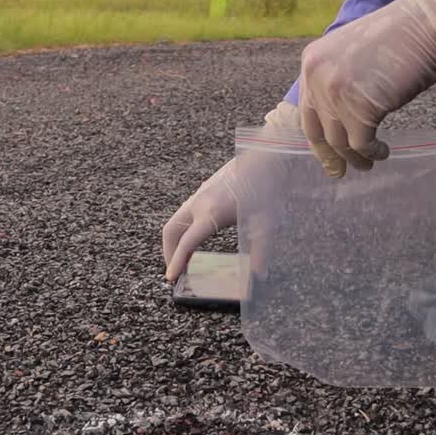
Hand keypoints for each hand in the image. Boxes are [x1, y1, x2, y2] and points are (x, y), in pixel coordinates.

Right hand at [162, 101, 300, 281]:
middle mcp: (199, 203)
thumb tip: (257, 274)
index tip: (171, 278)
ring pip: (175, 221)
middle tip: (176, 271)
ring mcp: (198, 195)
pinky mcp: (203, 190)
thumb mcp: (266, 221)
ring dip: (175, 241)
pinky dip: (183, 230)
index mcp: (211, 213)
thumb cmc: (266, 187)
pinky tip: (197, 239)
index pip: (186, 243)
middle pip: (170, 231)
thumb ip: (260, 249)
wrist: (266, 156)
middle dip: (169, 253)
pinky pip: (184, 213)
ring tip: (185, 259)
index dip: (176, 262)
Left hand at [298, 0, 435, 176]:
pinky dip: (372, 152)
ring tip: (368, 163)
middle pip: (318, 129)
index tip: (325, 152)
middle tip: (339, 172)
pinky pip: (361, 143)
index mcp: (312, 60)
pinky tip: (383, 152)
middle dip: (328, 155)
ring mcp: (336, 93)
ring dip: (355, 156)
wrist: (430, 21)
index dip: (318, 135)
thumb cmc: (403, 35)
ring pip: (339, 141)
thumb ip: (338, 78)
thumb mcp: (352, 53)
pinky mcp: (361, 108)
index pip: (307, 108)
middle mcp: (316, 76)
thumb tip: (339, 112)